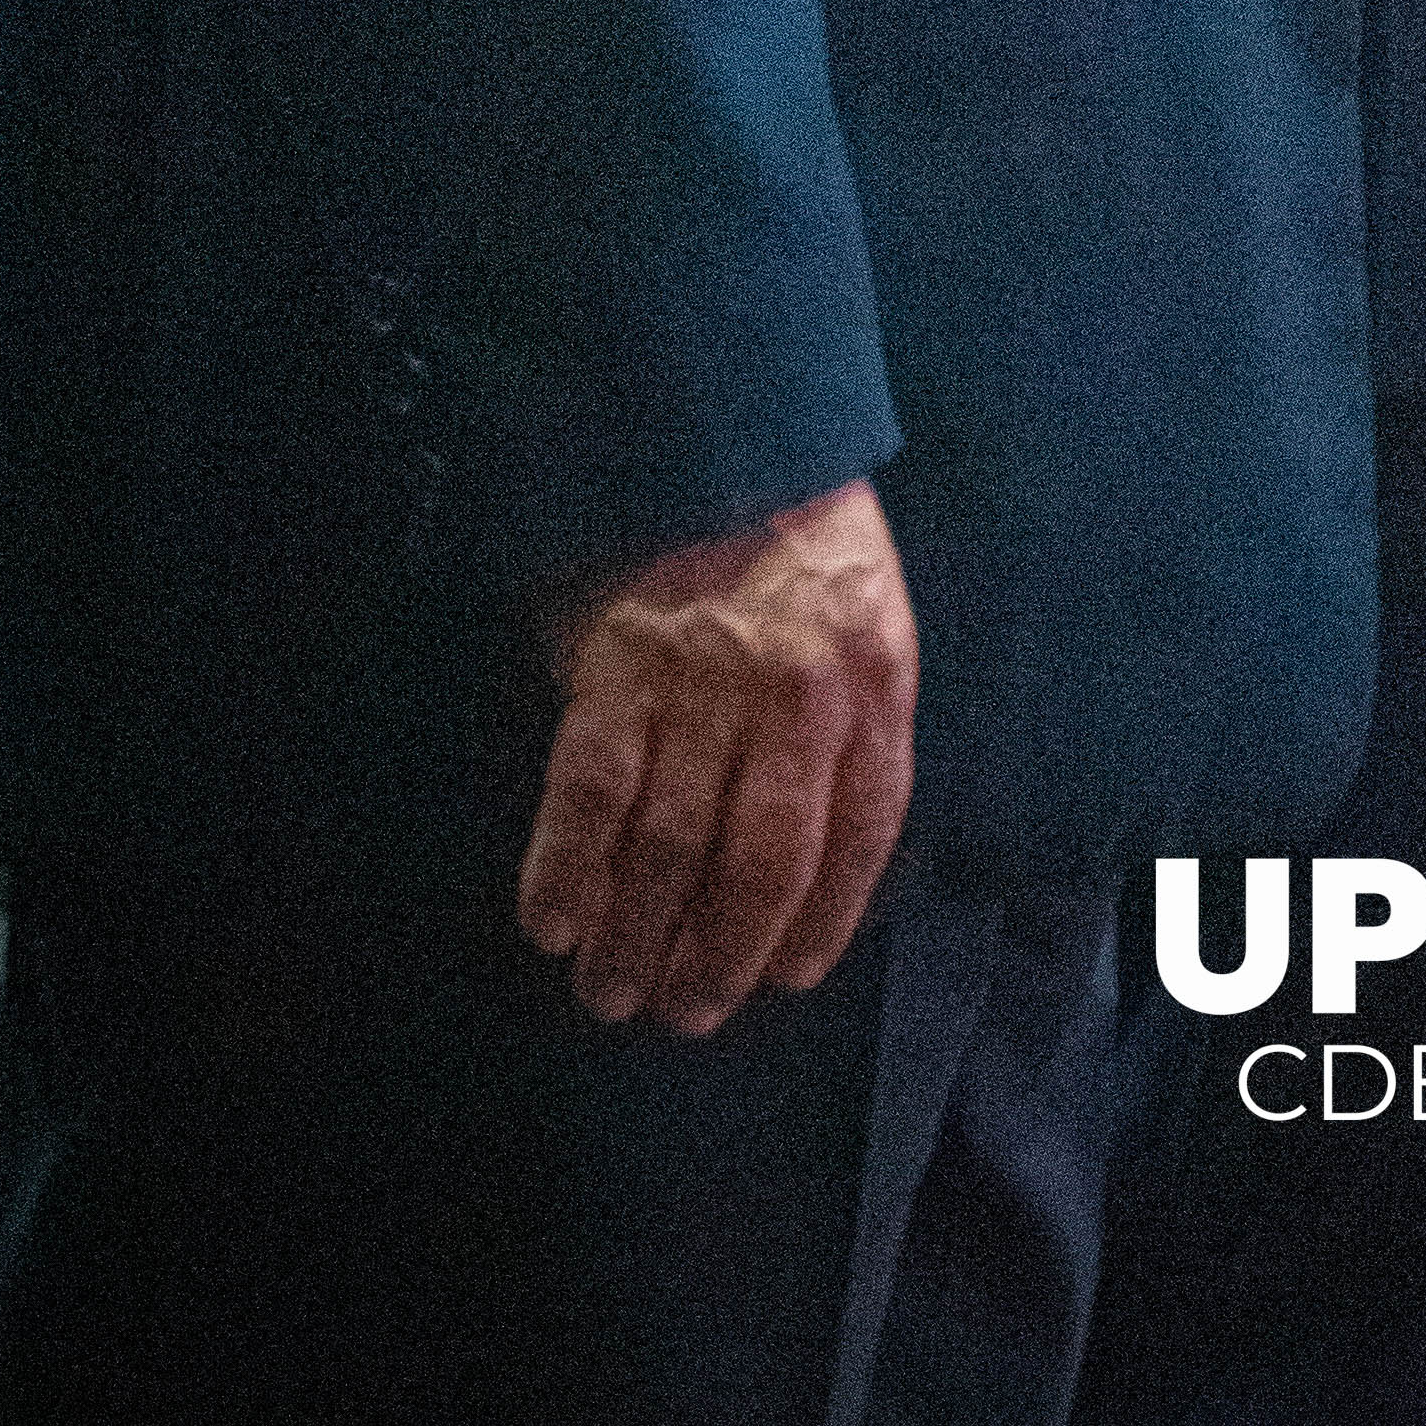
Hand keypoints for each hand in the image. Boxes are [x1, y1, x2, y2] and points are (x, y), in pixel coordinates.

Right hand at [516, 477, 914, 1038]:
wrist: (712, 412)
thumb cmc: (794, 522)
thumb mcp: (865, 609)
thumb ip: (846, 719)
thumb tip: (807, 858)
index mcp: (873, 678)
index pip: (859, 837)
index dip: (819, 922)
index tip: (780, 978)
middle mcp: (797, 693)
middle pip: (760, 865)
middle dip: (718, 957)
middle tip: (682, 1013)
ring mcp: (704, 681)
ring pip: (670, 848)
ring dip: (634, 937)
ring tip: (610, 992)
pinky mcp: (617, 663)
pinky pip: (589, 793)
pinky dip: (566, 869)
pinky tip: (552, 922)